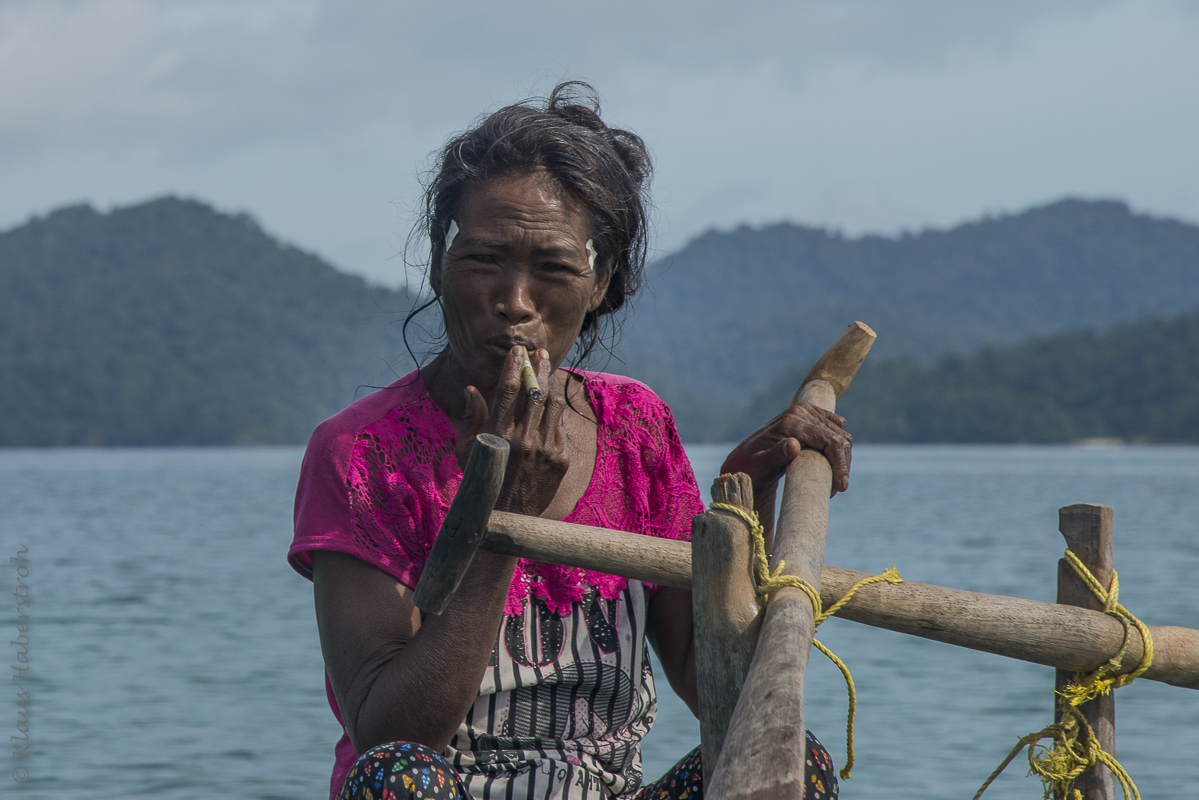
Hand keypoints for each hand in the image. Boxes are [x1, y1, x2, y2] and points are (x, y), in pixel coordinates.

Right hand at [456, 346, 568, 516]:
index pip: (508, 389)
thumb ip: (471, 419)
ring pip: (552, 405)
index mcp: (498, 434)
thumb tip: (471, 389)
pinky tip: (550, 403)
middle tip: (539, 352)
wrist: (506, 519)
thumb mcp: (465, 452)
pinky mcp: (560, 459)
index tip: (517, 351)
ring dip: (550, 385)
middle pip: (535, 391)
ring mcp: (544, 449)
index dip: (514, 366)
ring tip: (547, 371)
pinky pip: (560, 427)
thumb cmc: (480, 482)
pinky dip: (554, 412)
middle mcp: (523, 439)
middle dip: (538, 367)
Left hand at [721, 401, 851, 498]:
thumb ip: (775, 456)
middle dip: (842, 464)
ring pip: (841, 434)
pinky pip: (836, 428)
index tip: (840, 487)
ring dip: (841, 458)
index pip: (830, 441)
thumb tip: (794, 445)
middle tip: (834, 489)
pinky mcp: (810, 414)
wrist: (744, 460)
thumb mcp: (760, 467)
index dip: (840, 464)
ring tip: (830, 480)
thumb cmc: (750, 468)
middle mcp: (800, 411)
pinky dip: (837, 446)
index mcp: (791, 422)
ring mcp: (806, 410)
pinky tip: (830, 463)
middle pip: (839, 438)